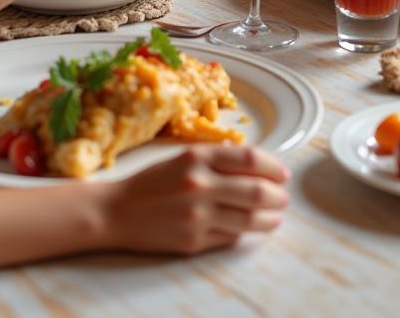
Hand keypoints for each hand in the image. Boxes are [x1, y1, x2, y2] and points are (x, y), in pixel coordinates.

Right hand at [102, 144, 289, 254]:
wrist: (117, 211)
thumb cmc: (152, 182)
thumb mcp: (182, 158)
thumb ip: (216, 159)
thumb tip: (254, 164)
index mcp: (197, 158)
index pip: (249, 158)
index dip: (271, 166)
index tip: (281, 173)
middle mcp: (199, 185)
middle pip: (255, 191)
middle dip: (277, 196)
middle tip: (283, 197)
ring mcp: (197, 216)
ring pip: (248, 219)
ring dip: (268, 219)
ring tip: (274, 217)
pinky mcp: (194, 241)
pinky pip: (230, 237)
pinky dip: (243, 232)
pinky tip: (246, 228)